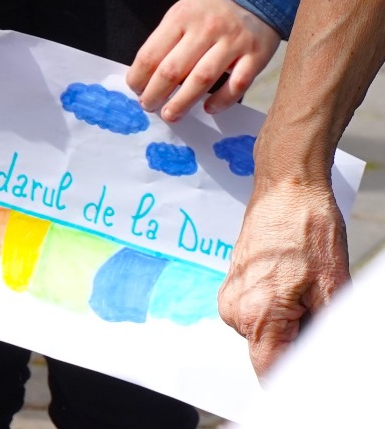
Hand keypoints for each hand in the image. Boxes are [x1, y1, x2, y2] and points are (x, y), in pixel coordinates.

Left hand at [126, 0, 279, 122]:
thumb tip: (147, 74)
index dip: (139, 76)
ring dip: (183, 102)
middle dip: (155, 93)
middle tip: (148, 106)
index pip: (151, 53)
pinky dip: (222, 100)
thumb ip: (167, 39)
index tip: (135, 89)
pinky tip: (209, 109)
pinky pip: (237, 84)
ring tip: (170, 115)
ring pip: (202, 80)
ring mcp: (232, 42)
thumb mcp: (182, 12)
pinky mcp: (256, 55)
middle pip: (173, 70)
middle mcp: (206, 29)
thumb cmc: (209, 8)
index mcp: (181, 17)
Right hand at [219, 177, 348, 373]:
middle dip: (298, 346)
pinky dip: (279, 313)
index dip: (298, 376)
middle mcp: (234, 309)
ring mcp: (230, 296)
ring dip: (289, 329)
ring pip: (264, 337)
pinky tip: (295, 286)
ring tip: (308, 294)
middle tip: (319, 313)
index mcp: (257, 313)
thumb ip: (324, 335)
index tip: (317, 362)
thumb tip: (319, 363)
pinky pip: (257, 317)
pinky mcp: (233, 284)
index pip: (271, 373)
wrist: (287, 187)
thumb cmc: (309, 229)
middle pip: (269, 355)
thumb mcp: (333, 290)